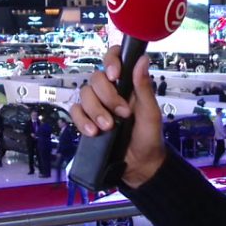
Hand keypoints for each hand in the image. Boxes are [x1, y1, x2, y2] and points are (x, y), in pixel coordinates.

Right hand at [70, 46, 165, 187]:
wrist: (139, 166)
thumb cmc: (149, 137)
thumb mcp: (150, 112)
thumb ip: (144, 86)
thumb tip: (142, 59)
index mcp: (127, 84)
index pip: (114, 59)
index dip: (111, 61)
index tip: (114, 76)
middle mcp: (110, 92)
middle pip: (96, 78)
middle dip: (107, 97)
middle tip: (121, 114)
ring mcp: (97, 106)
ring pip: (84, 94)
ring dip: (96, 111)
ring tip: (108, 127)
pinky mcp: (86, 120)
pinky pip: (75, 112)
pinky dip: (82, 121)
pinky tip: (93, 132)